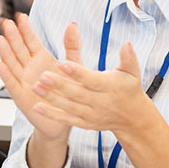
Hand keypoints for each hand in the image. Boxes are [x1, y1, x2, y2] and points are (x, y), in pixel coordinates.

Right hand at [0, 14, 73, 141]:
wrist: (67, 117)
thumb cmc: (69, 91)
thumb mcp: (74, 66)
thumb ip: (72, 46)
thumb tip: (72, 24)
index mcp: (41, 59)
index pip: (31, 41)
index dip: (25, 29)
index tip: (20, 16)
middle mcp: (30, 68)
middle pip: (18, 49)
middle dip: (12, 36)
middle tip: (6, 22)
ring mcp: (24, 82)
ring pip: (12, 64)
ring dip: (4, 52)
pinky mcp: (22, 97)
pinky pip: (12, 84)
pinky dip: (5, 75)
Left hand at [32, 40, 153, 136]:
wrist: (131, 118)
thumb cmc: (129, 89)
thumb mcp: (132, 72)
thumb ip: (129, 58)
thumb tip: (127, 44)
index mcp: (109, 87)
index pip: (91, 79)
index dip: (76, 72)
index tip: (62, 63)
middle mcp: (99, 102)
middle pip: (76, 93)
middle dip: (59, 85)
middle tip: (42, 75)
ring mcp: (91, 114)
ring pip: (68, 106)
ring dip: (51, 98)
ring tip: (36, 87)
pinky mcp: (84, 123)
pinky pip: (66, 119)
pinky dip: (52, 114)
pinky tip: (37, 107)